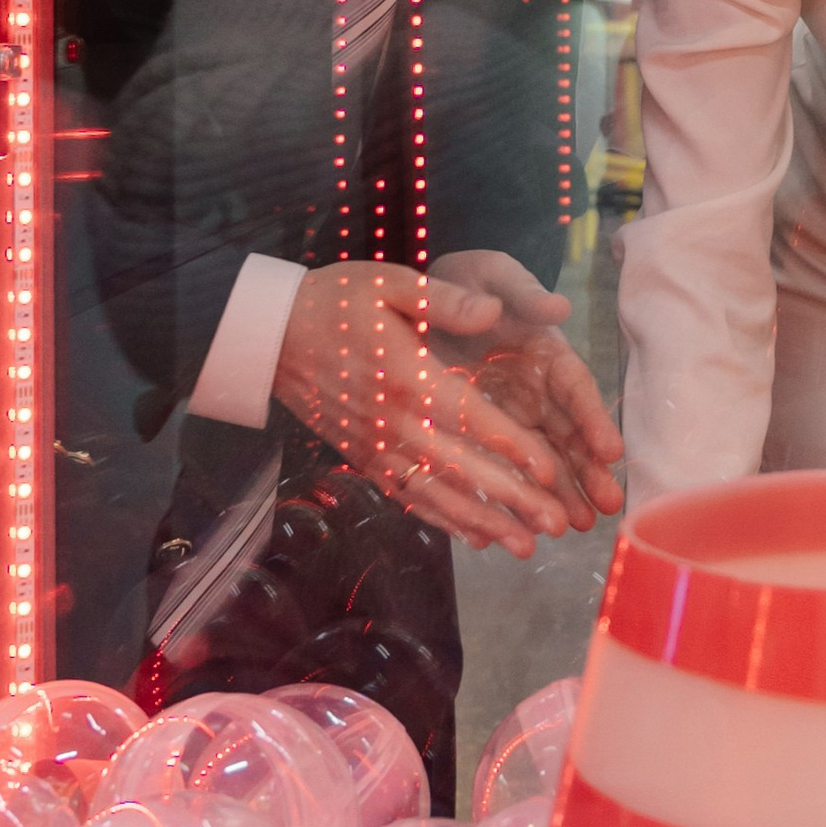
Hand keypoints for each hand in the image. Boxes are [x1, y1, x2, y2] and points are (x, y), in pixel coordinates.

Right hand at [270, 259, 621, 558]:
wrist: (270, 335)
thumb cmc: (337, 302)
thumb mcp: (389, 280)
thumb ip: (443, 298)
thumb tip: (493, 312)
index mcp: (407, 375)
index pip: (468, 417)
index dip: (509, 445)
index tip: (548, 470)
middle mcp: (393, 421)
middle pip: (460, 467)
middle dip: (509, 499)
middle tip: (556, 523)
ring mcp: (376, 446)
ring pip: (436, 492)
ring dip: (482, 521)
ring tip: (525, 545)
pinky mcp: (364, 458)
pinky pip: (408, 496)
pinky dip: (442, 520)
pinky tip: (476, 539)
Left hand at [429, 251, 624, 530]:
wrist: (425, 295)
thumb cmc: (469, 280)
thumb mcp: (494, 277)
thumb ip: (523, 293)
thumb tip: (559, 305)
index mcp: (548, 352)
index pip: (576, 389)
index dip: (594, 420)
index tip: (611, 452)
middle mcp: (538, 390)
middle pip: (568, 434)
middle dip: (589, 471)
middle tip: (608, 507)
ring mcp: (513, 414)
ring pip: (543, 458)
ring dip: (561, 492)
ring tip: (578, 526)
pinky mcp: (485, 430)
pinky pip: (502, 465)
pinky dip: (513, 492)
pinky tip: (522, 523)